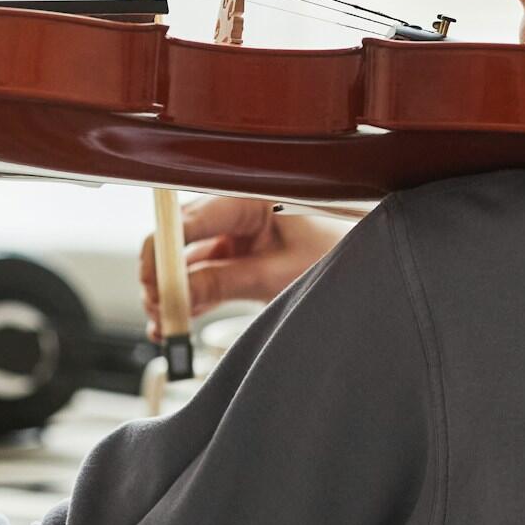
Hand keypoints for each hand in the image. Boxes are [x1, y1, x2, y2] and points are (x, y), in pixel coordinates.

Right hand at [138, 195, 350, 325]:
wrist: (372, 267)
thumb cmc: (336, 254)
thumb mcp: (276, 274)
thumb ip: (223, 282)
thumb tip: (177, 295)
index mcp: (247, 198)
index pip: (188, 218)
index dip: (162, 251)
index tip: (153, 286)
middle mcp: (235, 212)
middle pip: (179, 240)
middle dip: (161, 277)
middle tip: (157, 312)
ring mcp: (235, 236)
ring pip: (186, 262)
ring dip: (171, 294)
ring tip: (166, 326)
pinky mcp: (238, 258)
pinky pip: (202, 276)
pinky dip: (188, 300)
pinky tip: (177, 324)